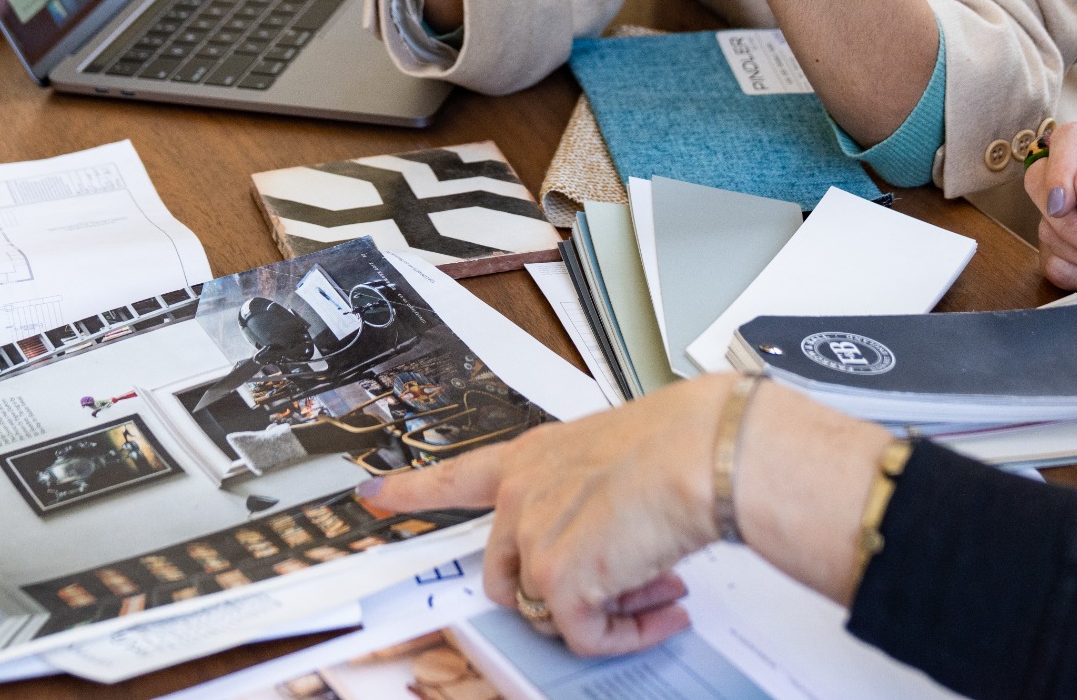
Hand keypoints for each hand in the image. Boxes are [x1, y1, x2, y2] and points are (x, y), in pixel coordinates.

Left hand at [362, 377, 722, 653]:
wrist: (704, 452)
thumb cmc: (682, 441)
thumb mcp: (617, 456)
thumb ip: (593, 494)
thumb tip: (619, 537)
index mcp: (533, 457)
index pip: (456, 476)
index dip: (411, 490)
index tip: (372, 494)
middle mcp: (522, 494)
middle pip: (504, 572)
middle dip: (557, 590)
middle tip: (622, 581)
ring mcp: (532, 536)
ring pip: (547, 607)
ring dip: (607, 609)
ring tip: (658, 586)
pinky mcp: (555, 579)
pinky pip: (585, 635)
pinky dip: (629, 633)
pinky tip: (663, 611)